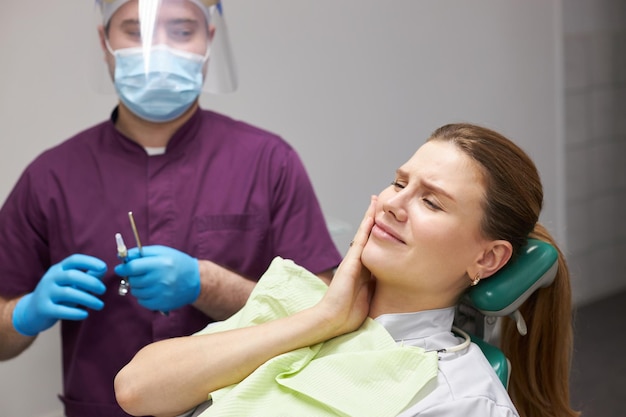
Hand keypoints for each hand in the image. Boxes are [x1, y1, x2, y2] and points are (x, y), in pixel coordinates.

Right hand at [12, 254, 106, 336]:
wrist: (32, 311)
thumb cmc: (59, 295)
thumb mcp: (71, 283)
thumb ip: (87, 276)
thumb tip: (103, 269)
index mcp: (58, 269)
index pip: (74, 260)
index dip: (90, 262)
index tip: (103, 267)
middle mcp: (50, 278)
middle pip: (72, 275)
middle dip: (91, 282)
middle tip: (103, 290)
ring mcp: (45, 293)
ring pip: (68, 293)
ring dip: (88, 299)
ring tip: (100, 305)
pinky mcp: (43, 309)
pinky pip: (61, 310)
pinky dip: (75, 312)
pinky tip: (85, 314)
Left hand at [114, 245, 199, 311]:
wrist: (196, 281)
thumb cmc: (177, 263)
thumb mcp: (162, 252)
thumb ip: (141, 252)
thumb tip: (122, 256)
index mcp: (161, 264)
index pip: (133, 267)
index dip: (123, 268)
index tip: (120, 268)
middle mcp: (161, 279)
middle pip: (133, 280)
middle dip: (132, 276)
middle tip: (139, 274)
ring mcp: (161, 293)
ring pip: (136, 292)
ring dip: (138, 286)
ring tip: (149, 281)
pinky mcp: (161, 304)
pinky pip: (142, 302)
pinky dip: (144, 296)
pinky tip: (153, 290)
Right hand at [318, 196, 376, 336]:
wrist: (333, 318)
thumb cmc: (349, 313)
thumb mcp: (368, 296)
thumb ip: (375, 286)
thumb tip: (391, 281)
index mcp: (363, 271)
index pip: (373, 247)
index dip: (378, 233)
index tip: (385, 221)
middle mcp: (357, 262)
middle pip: (368, 235)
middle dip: (373, 219)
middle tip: (378, 201)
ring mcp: (353, 260)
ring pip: (364, 233)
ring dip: (370, 217)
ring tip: (375, 201)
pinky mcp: (351, 262)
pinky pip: (361, 240)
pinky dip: (366, 226)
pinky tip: (372, 215)